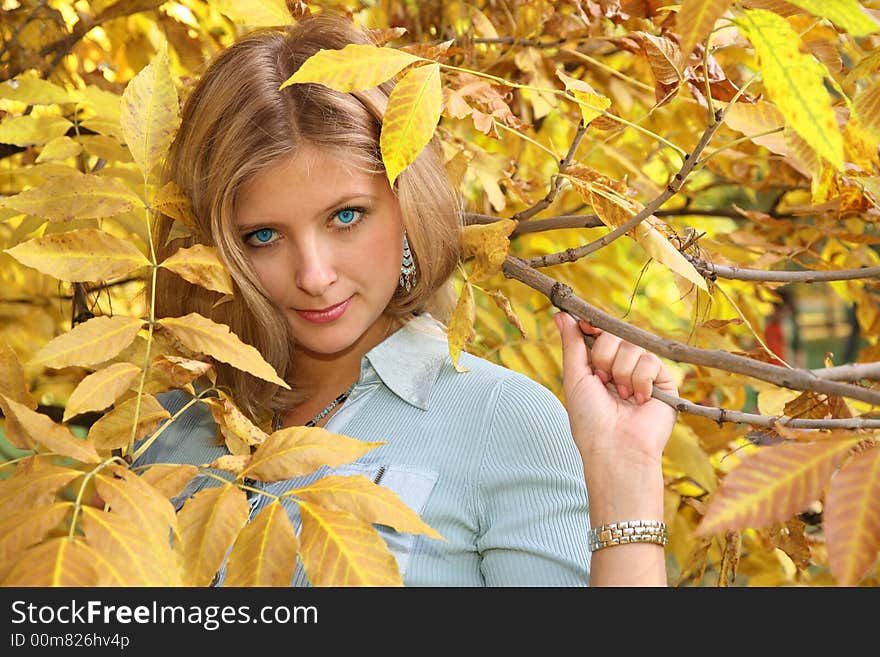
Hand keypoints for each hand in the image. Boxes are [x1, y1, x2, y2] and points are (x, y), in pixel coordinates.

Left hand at [553, 312, 677, 467]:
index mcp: (600, 365)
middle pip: (615, 334)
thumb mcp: (575, 378)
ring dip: (620, 372)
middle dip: (603, 356)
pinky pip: (650, 360)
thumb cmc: (590, 419)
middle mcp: (622, 366)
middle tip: (602, 381)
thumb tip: (561, 314)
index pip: (600, 332)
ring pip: (632, 346)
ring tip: (621, 396)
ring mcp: (643, 373)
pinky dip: (640, 381)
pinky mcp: (663, 381)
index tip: (586, 325)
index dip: (593, 326)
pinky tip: (639, 400)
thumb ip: (572, 345)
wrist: (616, 448)